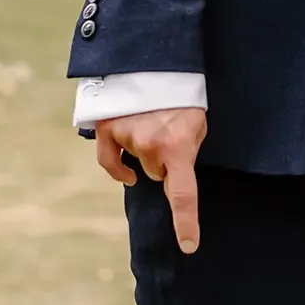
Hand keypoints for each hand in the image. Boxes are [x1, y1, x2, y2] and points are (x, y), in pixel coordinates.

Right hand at [96, 107, 207, 254]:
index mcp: (178, 147)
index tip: (189, 245)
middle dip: (165, 159)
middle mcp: (150, 146)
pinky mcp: (107, 128)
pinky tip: (127, 173)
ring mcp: (126, 137)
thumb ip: (187, 150)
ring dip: (146, 150)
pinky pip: (109, 162)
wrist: (158, 58)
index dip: (186, 223)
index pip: (183, 195)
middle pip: (157, 173)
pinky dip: (118, 168)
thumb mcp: (198, 122)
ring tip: (156, 122)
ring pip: (139, 163)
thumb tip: (174, 173)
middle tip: (172, 132)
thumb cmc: (184, 93)